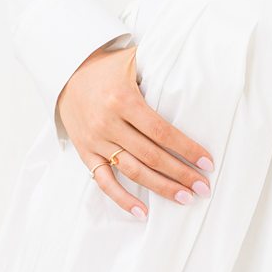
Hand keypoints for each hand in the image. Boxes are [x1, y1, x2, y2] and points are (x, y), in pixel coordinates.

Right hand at [55, 42, 215, 218]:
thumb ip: (159, 65)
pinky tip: (143, 212)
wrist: (66, 71)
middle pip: (151, 155)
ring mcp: (96, 141)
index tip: (206, 162)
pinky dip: (122, 199)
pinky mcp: (86, 152)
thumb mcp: (131, 59)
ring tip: (184, 197)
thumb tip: (193, 67)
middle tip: (203, 187)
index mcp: (123, 100)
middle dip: (180, 173)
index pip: (161, 131)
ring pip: (132, 171)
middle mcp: (108, 123)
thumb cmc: (106, 66)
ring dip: (160, 187)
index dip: (186, 149)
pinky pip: (104, 181)